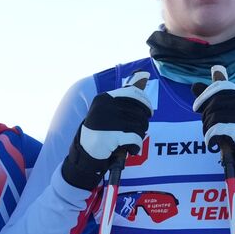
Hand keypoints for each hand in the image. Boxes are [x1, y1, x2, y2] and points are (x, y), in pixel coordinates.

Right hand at [62, 71, 151, 189]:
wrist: (85, 150)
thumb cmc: (101, 130)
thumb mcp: (106, 111)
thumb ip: (122, 101)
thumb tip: (143, 84)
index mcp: (105, 98)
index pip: (133, 93)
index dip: (145, 103)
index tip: (149, 112)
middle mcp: (105, 107)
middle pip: (139, 112)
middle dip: (143, 123)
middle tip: (140, 131)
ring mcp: (107, 121)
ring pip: (139, 125)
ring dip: (140, 136)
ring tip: (133, 141)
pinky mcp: (111, 137)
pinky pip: (135, 138)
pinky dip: (136, 146)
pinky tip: (132, 149)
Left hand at [191, 71, 234, 188]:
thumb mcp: (226, 113)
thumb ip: (212, 99)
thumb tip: (194, 86)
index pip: (221, 86)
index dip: (205, 95)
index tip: (197, 108)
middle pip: (215, 102)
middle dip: (205, 115)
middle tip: (205, 127)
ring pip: (215, 116)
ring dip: (206, 128)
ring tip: (208, 136)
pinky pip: (217, 128)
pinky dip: (209, 137)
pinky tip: (210, 143)